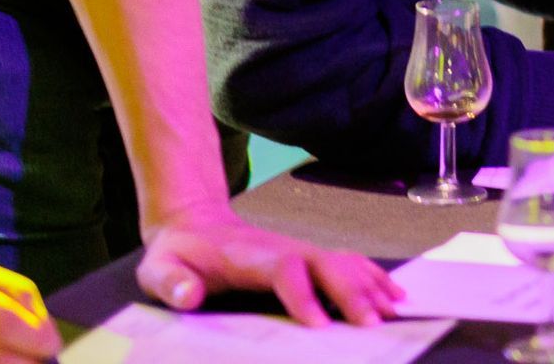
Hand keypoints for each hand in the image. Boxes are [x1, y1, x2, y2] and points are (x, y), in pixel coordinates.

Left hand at [136, 204, 401, 327]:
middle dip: (353, 292)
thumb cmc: (178, 255)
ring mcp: (301, 250)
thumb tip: (191, 296)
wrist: (194, 225)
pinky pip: (349, 264)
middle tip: (373, 324)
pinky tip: (394, 296)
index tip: (320, 326)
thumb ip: (172, 283)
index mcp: (252, 255)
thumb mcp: (159, 270)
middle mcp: (285, 248)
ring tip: (394, 312)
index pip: (287, 269)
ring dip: (371, 285)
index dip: (305, 296)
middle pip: (329, 263)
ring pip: (345, 261)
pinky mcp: (310, 258)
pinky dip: (374, 278)